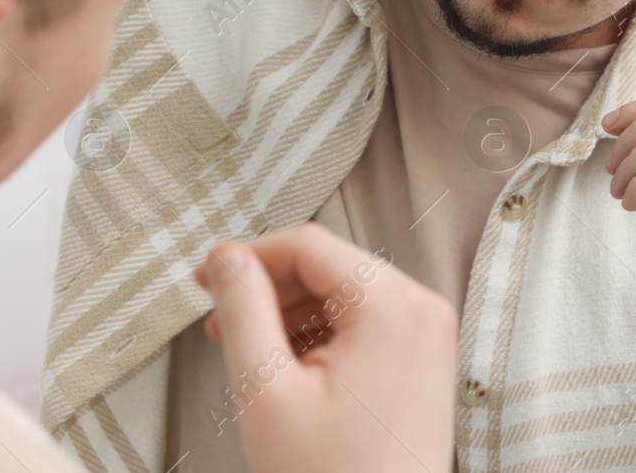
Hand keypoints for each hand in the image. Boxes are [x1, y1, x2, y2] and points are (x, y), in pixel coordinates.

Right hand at [195, 222, 456, 472]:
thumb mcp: (266, 390)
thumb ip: (242, 310)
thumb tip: (226, 257)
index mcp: (391, 307)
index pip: (307, 244)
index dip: (248, 256)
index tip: (206, 278)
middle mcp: (421, 310)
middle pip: (328, 266)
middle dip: (269, 291)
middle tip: (222, 327)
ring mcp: (429, 335)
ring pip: (343, 293)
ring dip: (291, 315)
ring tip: (255, 360)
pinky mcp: (424, 360)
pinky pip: (364, 323)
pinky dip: (322, 337)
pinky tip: (292, 375)